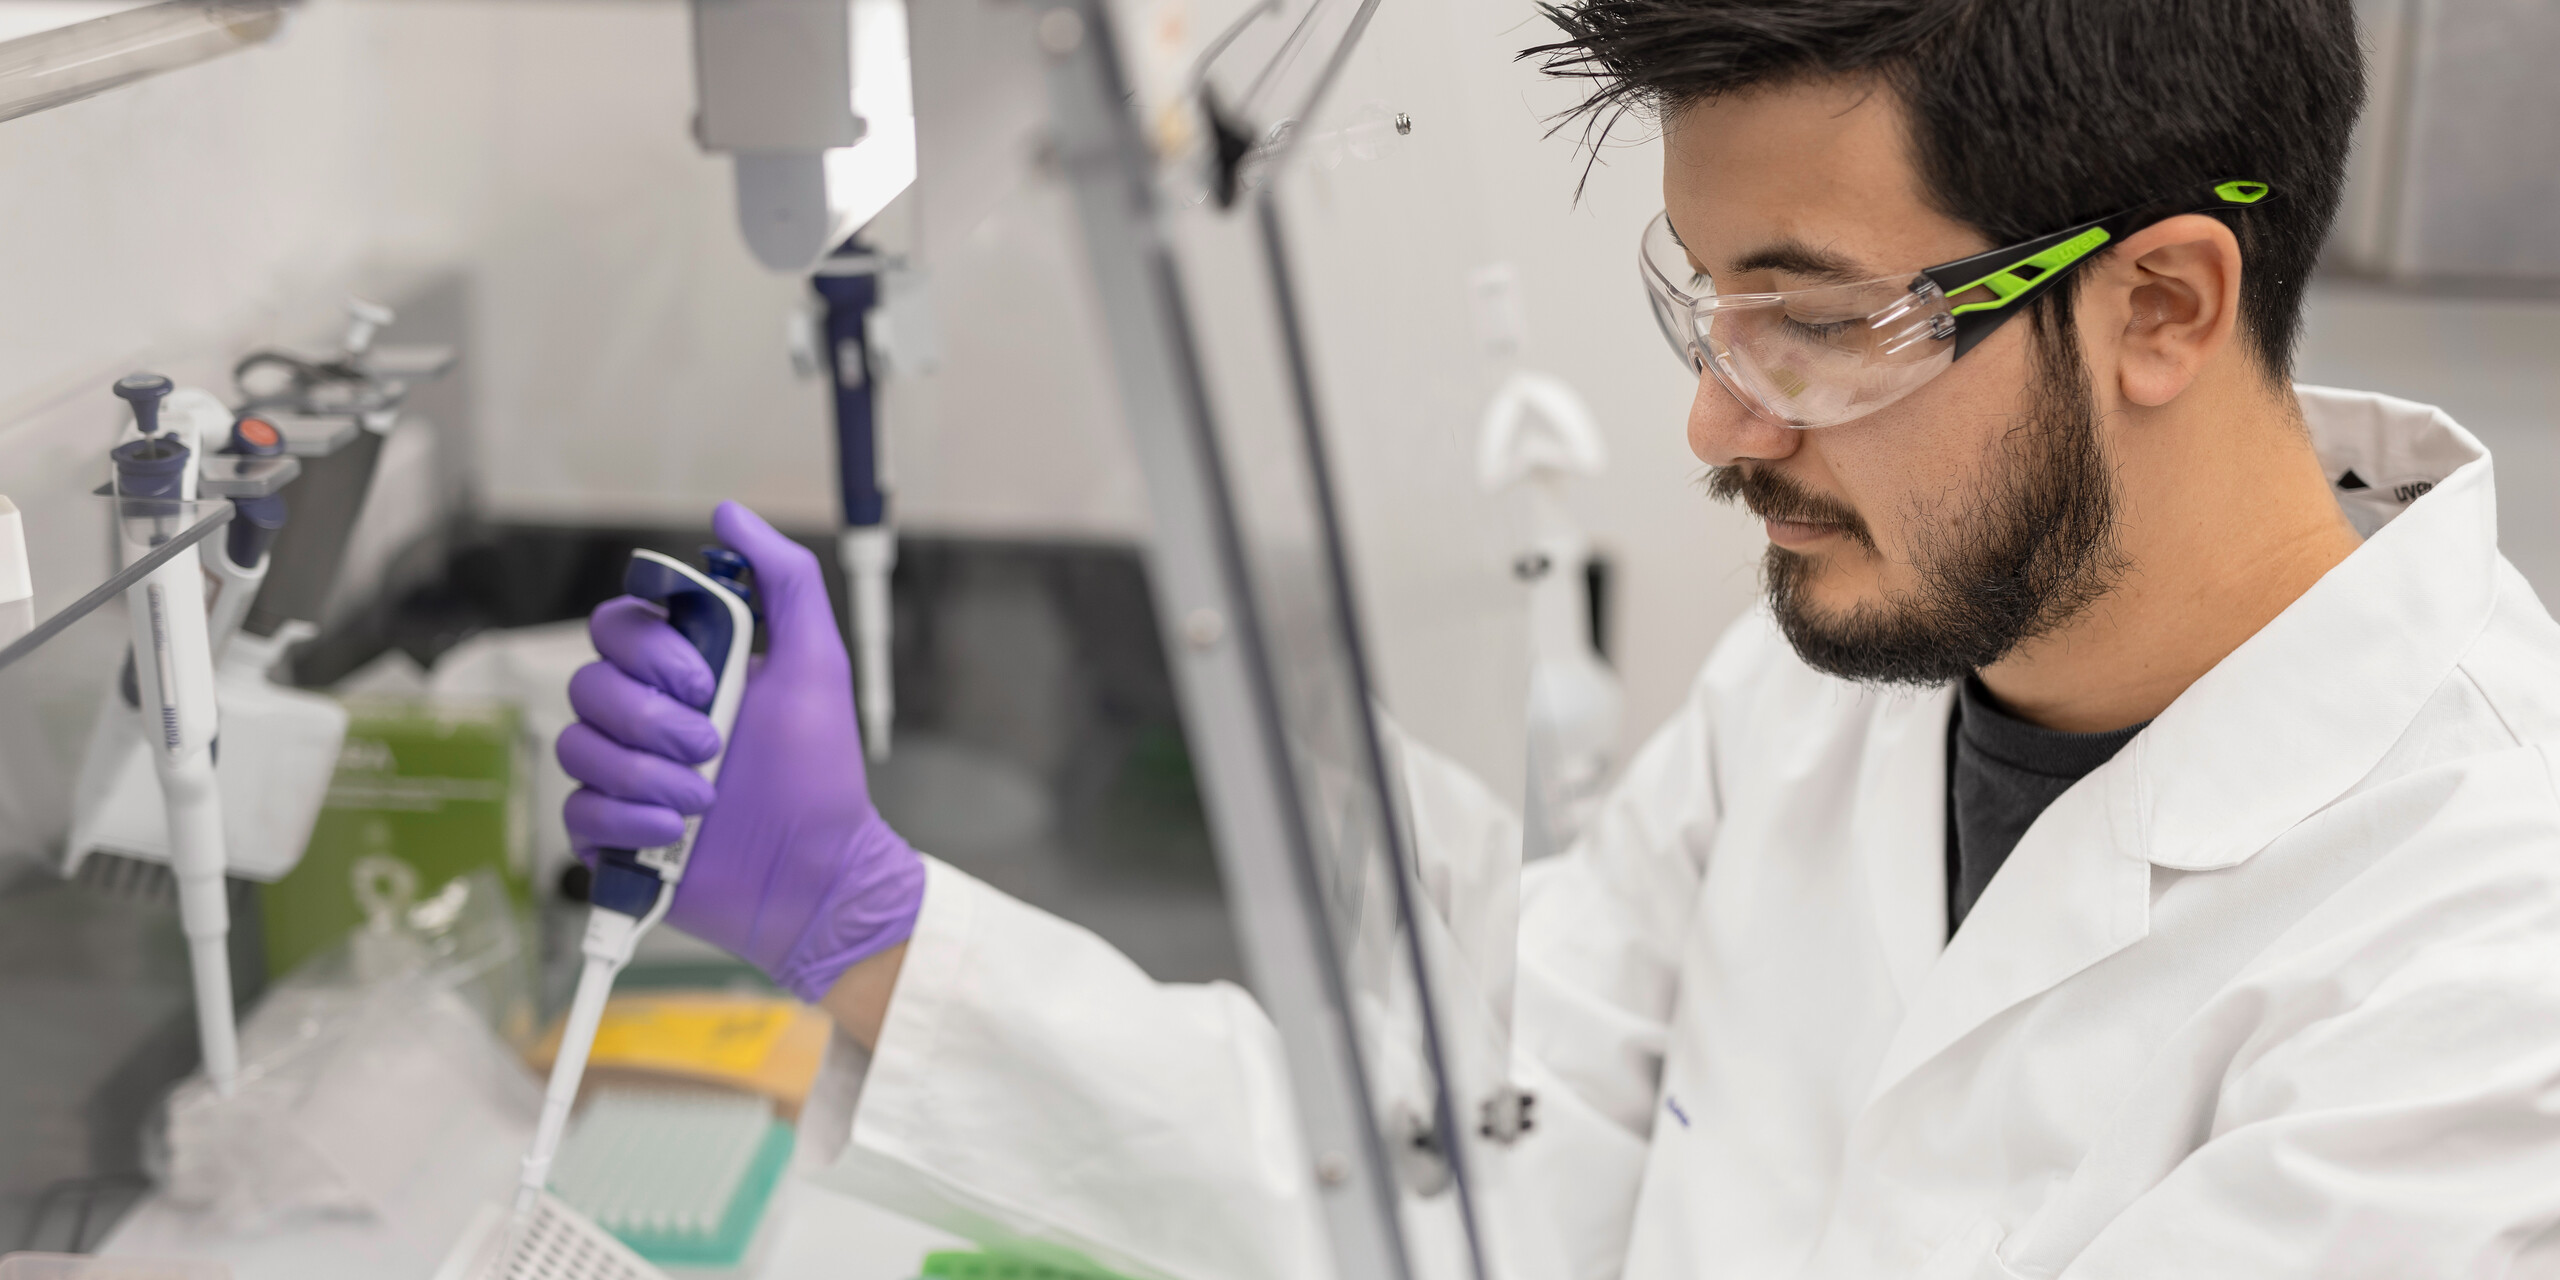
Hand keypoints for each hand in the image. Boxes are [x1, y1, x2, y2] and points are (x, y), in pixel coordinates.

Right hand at [556, 502, 922, 1002]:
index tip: (706, 680)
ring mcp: (624, 774)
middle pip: (586, 683)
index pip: (617, 626)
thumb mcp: (816, 663)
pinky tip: (674, 830)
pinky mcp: (611, 832)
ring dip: (643, 773)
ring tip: (704, 798)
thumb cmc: (821, 774)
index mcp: (685, 671)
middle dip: (649, 717)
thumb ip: (783, 581)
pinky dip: (626, 819)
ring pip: (576, 745)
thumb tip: (729, 514)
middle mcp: (646, 716)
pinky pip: (576, 810)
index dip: (649, 650)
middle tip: (711, 744)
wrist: (816, 874)